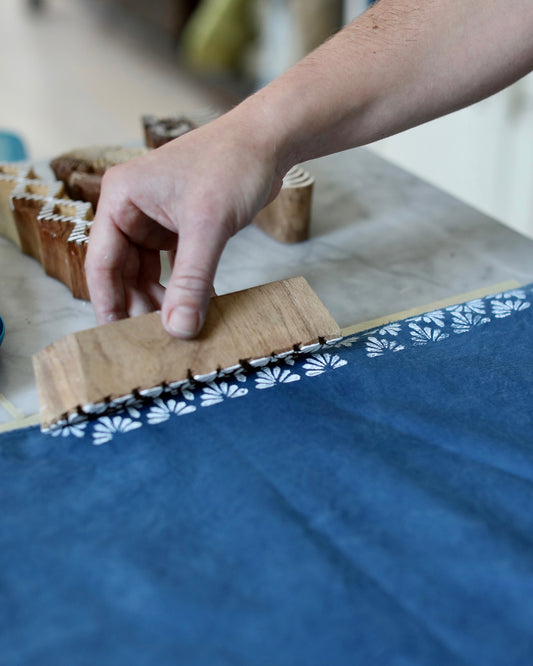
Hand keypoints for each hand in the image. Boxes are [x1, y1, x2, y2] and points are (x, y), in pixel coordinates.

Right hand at [85, 109, 282, 337]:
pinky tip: (197, 306)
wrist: (269, 141)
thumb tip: (179, 328)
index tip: (116, 336)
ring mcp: (157, 217)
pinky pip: (174, 264)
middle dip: (139, 303)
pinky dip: (184, 285)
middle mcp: (133, 208)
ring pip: (149, 270)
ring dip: (163, 297)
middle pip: (124, 269)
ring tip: (176, 326)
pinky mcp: (182, 225)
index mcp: (121, 198)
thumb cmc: (232, 164)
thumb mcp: (207, 227)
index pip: (102, 261)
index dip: (108, 301)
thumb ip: (191, 281)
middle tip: (152, 338)